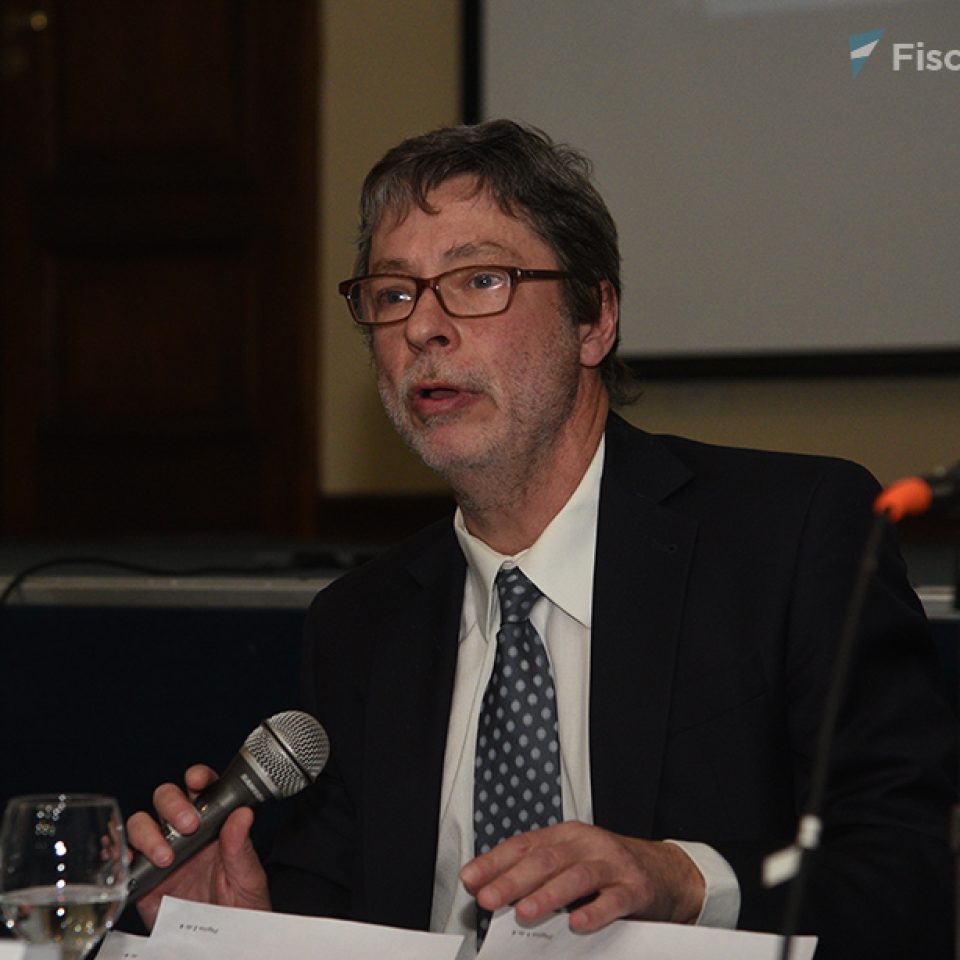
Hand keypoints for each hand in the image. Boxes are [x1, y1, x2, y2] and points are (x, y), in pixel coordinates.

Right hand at [126, 764, 270, 928]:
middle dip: (173, 804)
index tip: (197, 779)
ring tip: (166, 857)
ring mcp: (162, 854)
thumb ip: (241, 847)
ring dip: (149, 833)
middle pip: (166, 798)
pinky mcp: (143, 880)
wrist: (224, 944)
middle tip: (188, 825)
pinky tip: (128, 860)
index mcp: (214, 825)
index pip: (202, 788)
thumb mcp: (248, 877)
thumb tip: (242, 814)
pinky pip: (122, 859)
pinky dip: (117, 853)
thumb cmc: (241, 907)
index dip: (197, 777)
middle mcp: (185, 834)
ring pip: (142, 823)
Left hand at [459, 821, 704, 932]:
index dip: (495, 862)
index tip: (470, 879)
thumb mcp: (572, 861)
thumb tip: (492, 889)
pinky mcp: (636, 888)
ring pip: (577, 876)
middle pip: (546, 859)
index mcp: (567, 835)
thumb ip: (538, 872)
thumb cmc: (610, 869)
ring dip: (548, 895)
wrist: (667, 871)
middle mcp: (588, 844)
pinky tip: (578, 923)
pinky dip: (595, 911)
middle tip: (488, 899)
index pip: (524, 845)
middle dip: (513, 880)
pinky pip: (614, 900)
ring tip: (525, 911)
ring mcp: (613, 864)